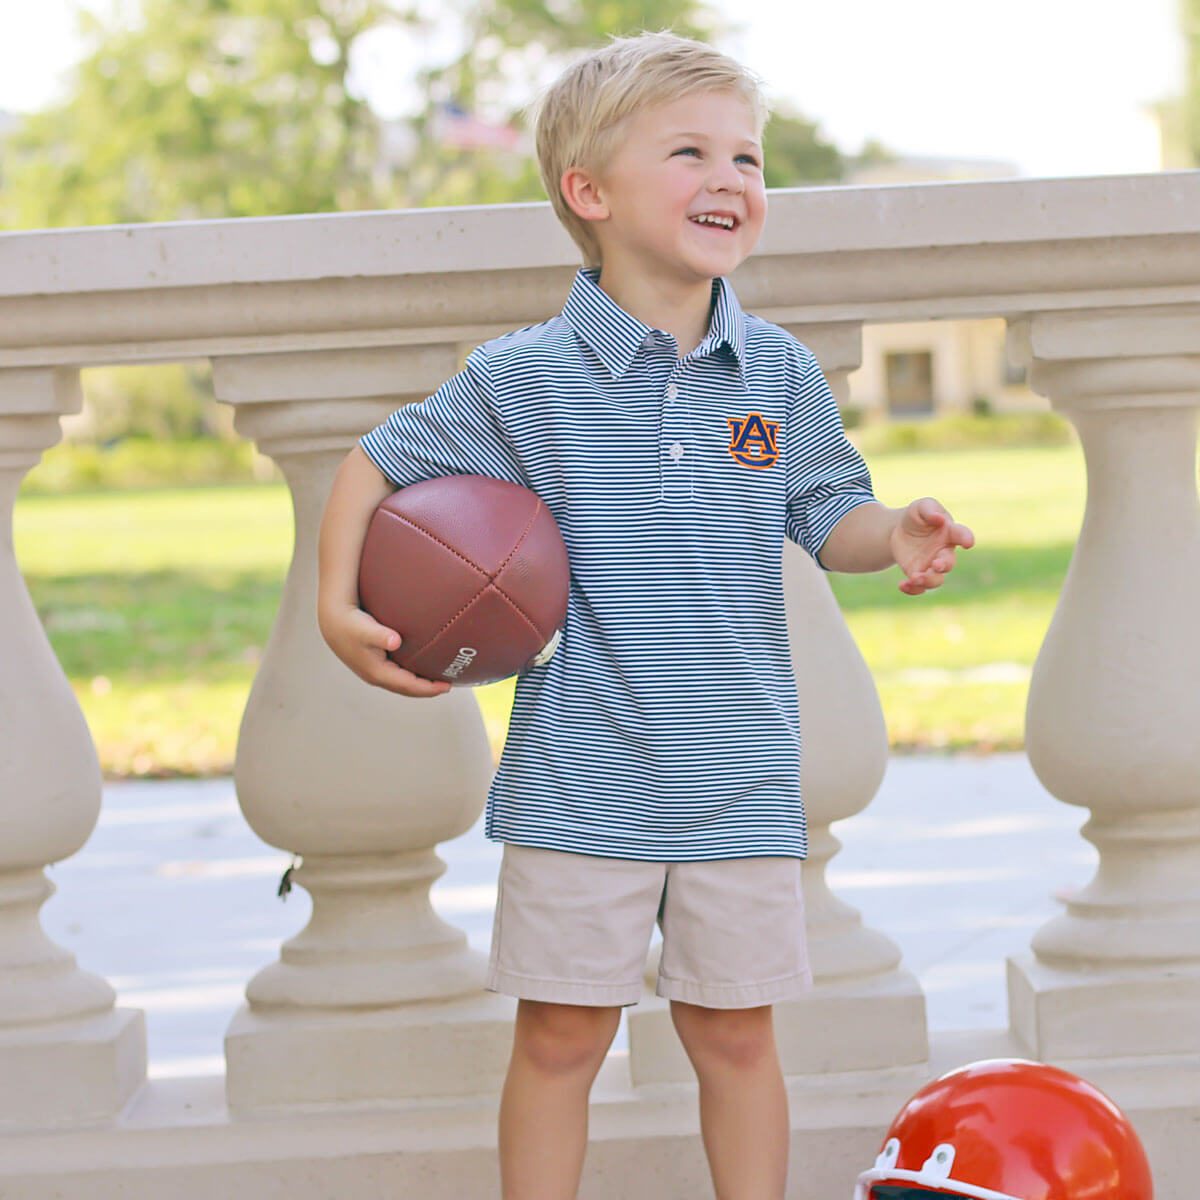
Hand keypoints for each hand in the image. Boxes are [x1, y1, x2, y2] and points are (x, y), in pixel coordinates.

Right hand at [317, 601, 450, 697]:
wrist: (331, 620)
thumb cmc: (350, 622)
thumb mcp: (365, 628)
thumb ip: (380, 635)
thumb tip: (395, 641)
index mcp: (377, 673)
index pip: (408, 686)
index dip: (428, 688)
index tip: (447, 686)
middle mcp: (376, 676)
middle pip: (407, 689)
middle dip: (428, 689)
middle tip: (449, 684)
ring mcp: (374, 671)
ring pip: (402, 683)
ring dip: (420, 683)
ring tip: (438, 679)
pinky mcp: (373, 663)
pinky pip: (397, 674)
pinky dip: (411, 674)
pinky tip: (421, 665)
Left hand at [890, 497, 974, 595]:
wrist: (900, 530)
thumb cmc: (917, 515)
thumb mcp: (921, 506)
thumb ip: (930, 509)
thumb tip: (939, 519)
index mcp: (949, 532)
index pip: (961, 534)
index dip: (966, 538)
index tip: (968, 542)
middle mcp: (944, 551)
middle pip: (949, 563)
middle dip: (943, 565)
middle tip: (935, 565)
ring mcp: (932, 565)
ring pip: (936, 580)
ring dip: (927, 581)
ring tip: (914, 578)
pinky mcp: (918, 573)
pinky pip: (919, 587)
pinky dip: (913, 590)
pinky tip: (902, 585)